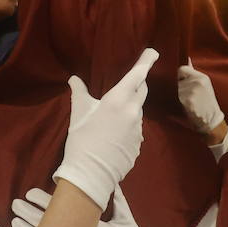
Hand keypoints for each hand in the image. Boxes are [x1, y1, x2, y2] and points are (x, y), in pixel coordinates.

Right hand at [53, 49, 157, 209]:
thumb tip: (74, 79)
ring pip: (137, 111)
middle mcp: (134, 111)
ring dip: (129, 108)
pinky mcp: (139, 144)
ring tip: (111, 118)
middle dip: (137, 85)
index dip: (146, 61)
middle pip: (141, 91)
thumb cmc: (82, 139)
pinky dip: (128, 127)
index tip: (153, 52)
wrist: (90, 173)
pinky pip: (135, 129)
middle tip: (125, 85)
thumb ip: (79, 92)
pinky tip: (113, 136)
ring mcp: (139, 129)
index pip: (138, 75)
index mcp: (119, 99)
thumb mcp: (78, 112)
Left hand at [177, 60, 225, 135]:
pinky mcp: (188, 101)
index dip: (179, 76)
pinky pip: (175, 98)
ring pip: (175, 89)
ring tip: (185, 102)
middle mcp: (197, 82)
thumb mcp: (204, 85)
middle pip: (176, 79)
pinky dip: (176, 102)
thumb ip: (193, 72)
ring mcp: (192, 91)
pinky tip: (184, 107)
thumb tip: (186, 58)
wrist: (212, 120)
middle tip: (184, 95)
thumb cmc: (206, 103)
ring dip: (176, 95)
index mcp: (201, 77)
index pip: (182, 69)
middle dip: (177, 86)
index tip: (181, 84)